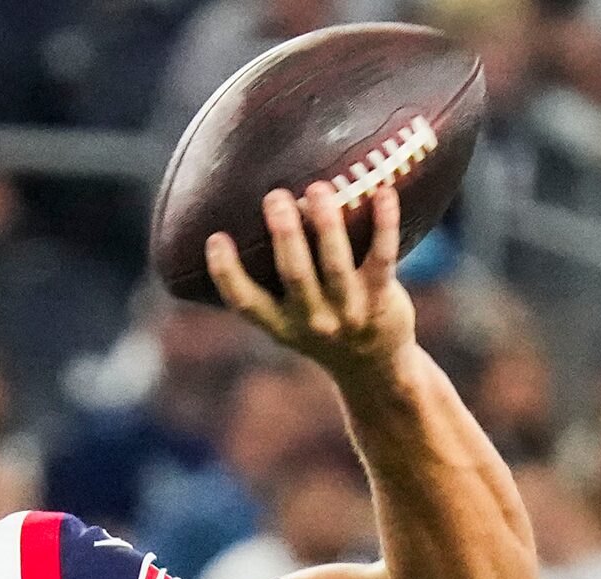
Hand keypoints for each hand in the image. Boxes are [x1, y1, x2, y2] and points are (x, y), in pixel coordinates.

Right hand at [206, 182, 415, 383]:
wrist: (376, 368)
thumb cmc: (326, 329)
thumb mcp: (291, 321)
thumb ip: (274, 284)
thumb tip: (276, 214)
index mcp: (280, 325)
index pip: (245, 302)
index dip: (226, 272)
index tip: (216, 238)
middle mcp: (311, 320)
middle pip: (293, 273)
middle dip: (284, 233)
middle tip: (275, 196)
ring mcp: (347, 312)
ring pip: (335, 263)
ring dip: (326, 223)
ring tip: (318, 189)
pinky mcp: (380, 300)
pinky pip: (382, 256)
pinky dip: (384, 224)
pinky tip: (384, 193)